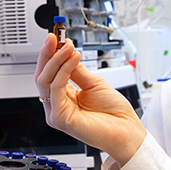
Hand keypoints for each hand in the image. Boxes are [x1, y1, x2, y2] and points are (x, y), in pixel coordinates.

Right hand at [35, 33, 146, 164]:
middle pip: (42, 75)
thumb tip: (66, 51)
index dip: (51, 55)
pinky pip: (56, 89)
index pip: (49, 73)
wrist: (127, 131)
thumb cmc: (115, 113)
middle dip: (48, 54)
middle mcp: (56, 106)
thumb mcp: (94, 83)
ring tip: (68, 46)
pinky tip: (73, 59)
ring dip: (56, 59)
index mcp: (63, 98)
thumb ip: (77, 70)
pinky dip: (63, 71)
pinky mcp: (60, 119)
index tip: (56, 38)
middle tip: (55, 37)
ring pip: (45, 81)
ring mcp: (56, 113)